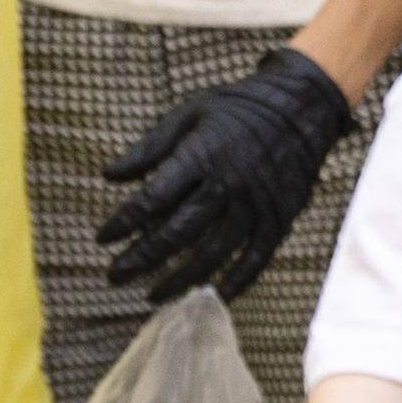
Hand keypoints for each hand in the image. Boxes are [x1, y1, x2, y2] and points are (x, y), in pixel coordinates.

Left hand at [97, 49, 353, 303]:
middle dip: (142, 259)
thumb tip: (108, 175)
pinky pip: (255, 260)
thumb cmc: (236, 109)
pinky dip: (235, 282)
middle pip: (177, 234)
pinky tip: (214, 295)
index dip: (124, 222)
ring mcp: (255, 207)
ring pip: (212, 254)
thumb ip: (148, 149)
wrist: (300, 107)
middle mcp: (227, 187)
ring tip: (151, 295)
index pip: (152, 199)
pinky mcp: (278, 220)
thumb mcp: (187, 115)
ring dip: (179, 279)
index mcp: (200, 157)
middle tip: (114, 276)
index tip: (102, 238)